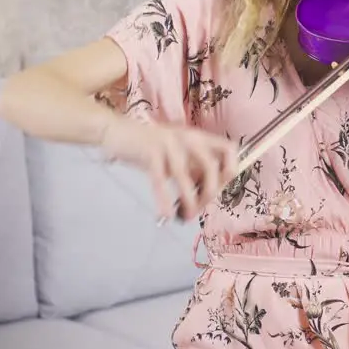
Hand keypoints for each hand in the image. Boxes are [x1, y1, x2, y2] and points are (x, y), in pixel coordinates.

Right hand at [100, 118, 237, 220]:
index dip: (230, 170)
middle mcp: (188, 137)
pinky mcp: (150, 152)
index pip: (230, 149)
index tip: (220, 189)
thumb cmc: (151, 148)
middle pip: (211, 166)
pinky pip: (160, 180)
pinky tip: (165, 215)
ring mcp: (169, 143)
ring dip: (189, 200)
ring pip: (186, 176)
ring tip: (187, 216)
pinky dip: (163, 200)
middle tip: (199, 208)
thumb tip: (207, 197)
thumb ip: (194, 170)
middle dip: (209, 193)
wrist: (118, 132)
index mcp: (199, 137)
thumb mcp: (178, 155)